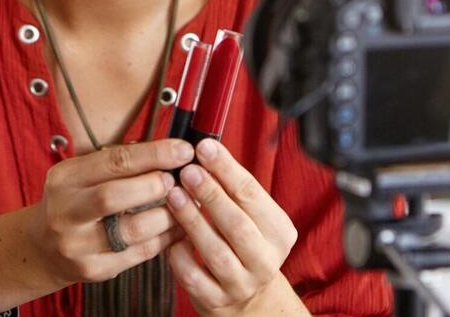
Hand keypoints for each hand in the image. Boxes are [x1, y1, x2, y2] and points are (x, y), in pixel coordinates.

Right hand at [31, 138, 193, 284]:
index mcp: (65, 178)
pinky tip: (177, 228)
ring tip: (185, 205)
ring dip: (166, 215)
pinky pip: (139, 253)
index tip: (183, 150)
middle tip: (179, 181)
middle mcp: (66, 211)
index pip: (113, 161)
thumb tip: (169, 151)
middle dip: (154, 185)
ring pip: (132, 230)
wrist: (44, 248)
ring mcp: (77, 244)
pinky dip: (165, 238)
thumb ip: (119, 163)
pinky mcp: (93, 269)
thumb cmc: (75, 201)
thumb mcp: (83, 174)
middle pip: (113, 196)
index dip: (153, 154)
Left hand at [165, 138, 300, 315]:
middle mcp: (265, 260)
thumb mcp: (250, 215)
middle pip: (237, 224)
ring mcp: (241, 284)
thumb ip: (232, 188)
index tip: (204, 148)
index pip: (253, 195)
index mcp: (279, 232)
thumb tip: (204, 149)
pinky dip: (180, 255)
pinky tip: (170, 237)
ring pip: (215, 252)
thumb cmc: (244, 242)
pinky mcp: (216, 301)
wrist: (249, 297)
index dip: (227, 169)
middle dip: (210, 194)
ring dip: (192, 220)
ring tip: (174, 195)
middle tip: (188, 170)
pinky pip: (193, 278)